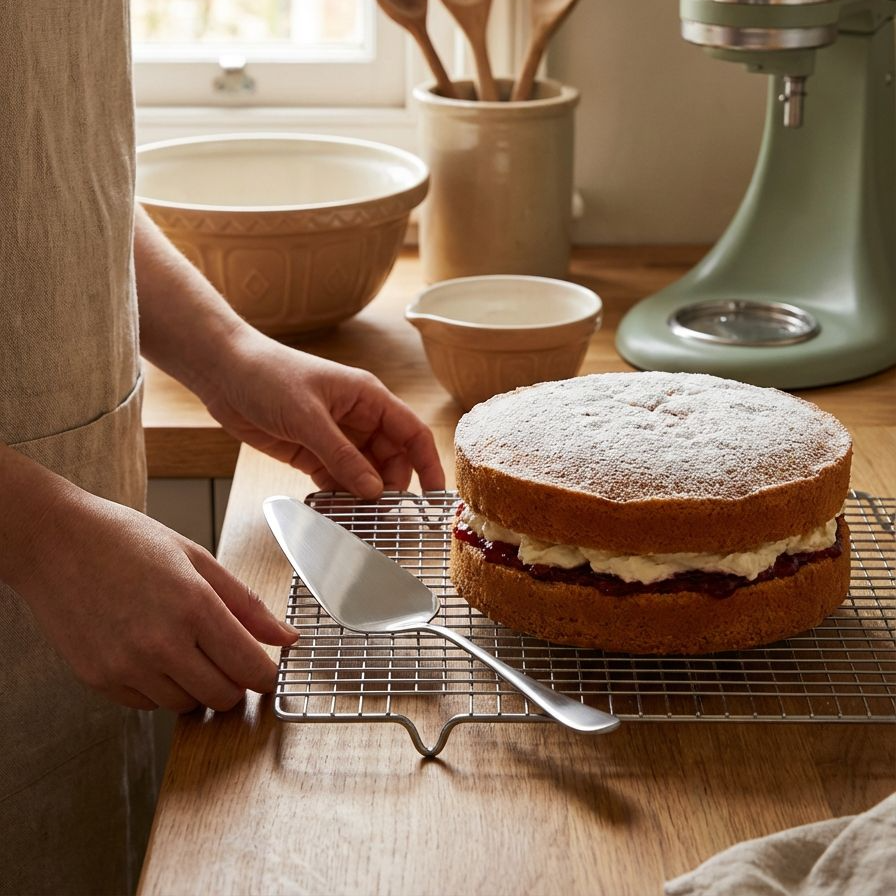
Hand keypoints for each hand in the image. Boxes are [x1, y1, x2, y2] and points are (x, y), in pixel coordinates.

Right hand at [11, 469, 297, 712]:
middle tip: (228, 658)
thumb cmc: (126, 541)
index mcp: (193, 606)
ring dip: (197, 686)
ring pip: (187, 705)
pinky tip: (153, 653)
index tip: (269, 671)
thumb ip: (245, 603)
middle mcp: (161, 643)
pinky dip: (161, 687)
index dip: (267, 675)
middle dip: (236, 682)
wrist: (54, 542)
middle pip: (223, 695)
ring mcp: (127, 666)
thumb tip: (286, 637)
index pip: (249, 667)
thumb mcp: (196, 559)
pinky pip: (148, 704)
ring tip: (185, 647)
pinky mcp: (99, 680)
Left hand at [200, 330, 445, 498]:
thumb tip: (374, 490)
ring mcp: (336, 437)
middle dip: (391, 486)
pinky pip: (337, 480)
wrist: (223, 371)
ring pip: (364, 473)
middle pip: (391, 459)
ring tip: (358, 518)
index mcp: (368, 398)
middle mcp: (358, 418)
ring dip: (363, 495)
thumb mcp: (308, 417)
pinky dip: (339, 497)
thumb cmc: (268, 376)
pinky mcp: (312, 453)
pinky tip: (336, 511)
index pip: (412, 433)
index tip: (434, 497)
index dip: (428, 464)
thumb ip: (343, 456)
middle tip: (382, 514)